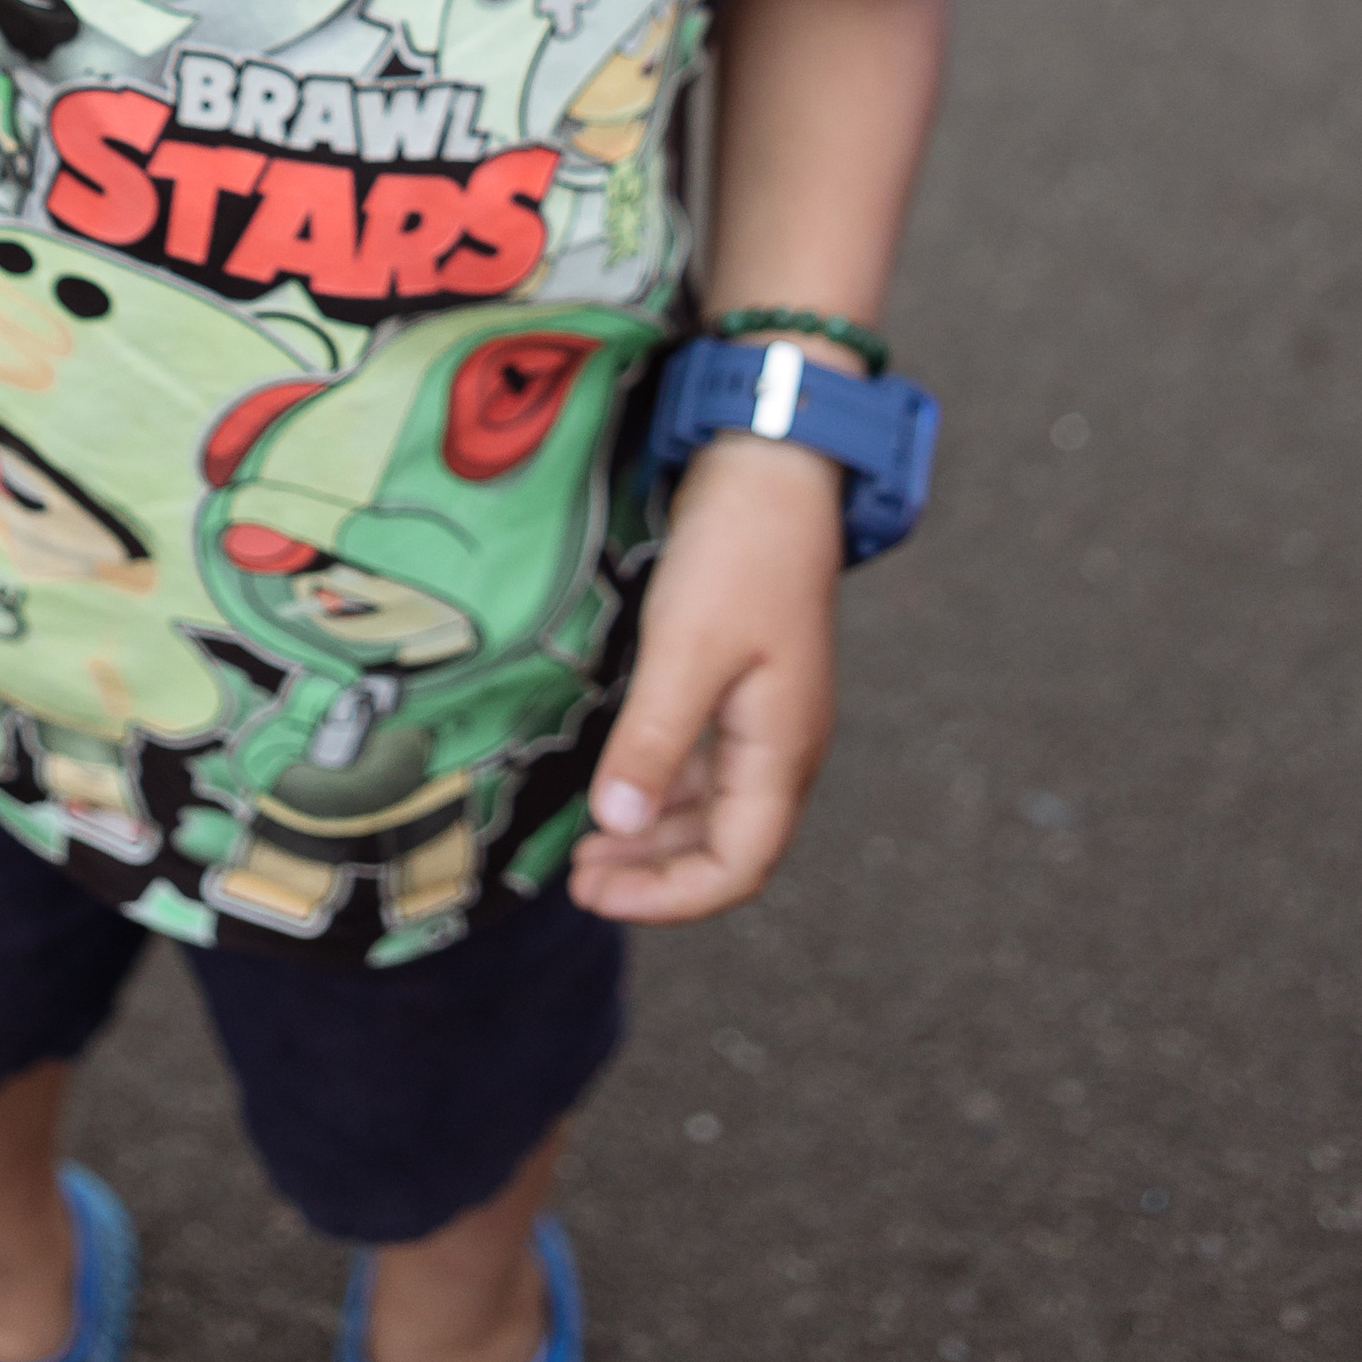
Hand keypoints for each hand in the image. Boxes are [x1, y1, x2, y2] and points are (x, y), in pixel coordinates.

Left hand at [567, 429, 842, 923]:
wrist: (772, 464)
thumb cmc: (738, 552)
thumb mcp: (686, 649)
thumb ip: (653, 742)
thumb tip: (616, 826)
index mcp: (782, 751)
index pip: (737, 865)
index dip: (668, 897)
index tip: (595, 895)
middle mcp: (782, 745)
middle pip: (725, 846)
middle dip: (653, 874)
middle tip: (578, 881)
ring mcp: (766, 714)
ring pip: (712, 806)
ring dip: (654, 834)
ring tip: (588, 847)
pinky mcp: (745, 681)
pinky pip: (706, 762)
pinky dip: (662, 786)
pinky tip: (620, 784)